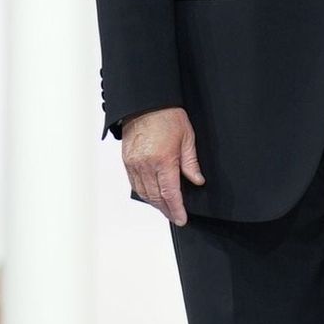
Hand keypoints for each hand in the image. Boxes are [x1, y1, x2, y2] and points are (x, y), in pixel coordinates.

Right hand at [121, 106, 204, 225]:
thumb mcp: (187, 138)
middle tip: (175, 216)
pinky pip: (134, 184)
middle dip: (166, 209)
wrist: (146, 104)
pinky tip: (152, 195)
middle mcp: (146, 165)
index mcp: (164, 160)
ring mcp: (134, 164)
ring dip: (154, 203)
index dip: (176, 209)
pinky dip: (144, 193)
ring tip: (166, 208)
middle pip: (155, 197)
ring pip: (143, 193)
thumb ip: (191, 163)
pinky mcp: (127, 161)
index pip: (170, 193)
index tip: (181, 218)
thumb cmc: (168, 117)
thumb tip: (197, 181)